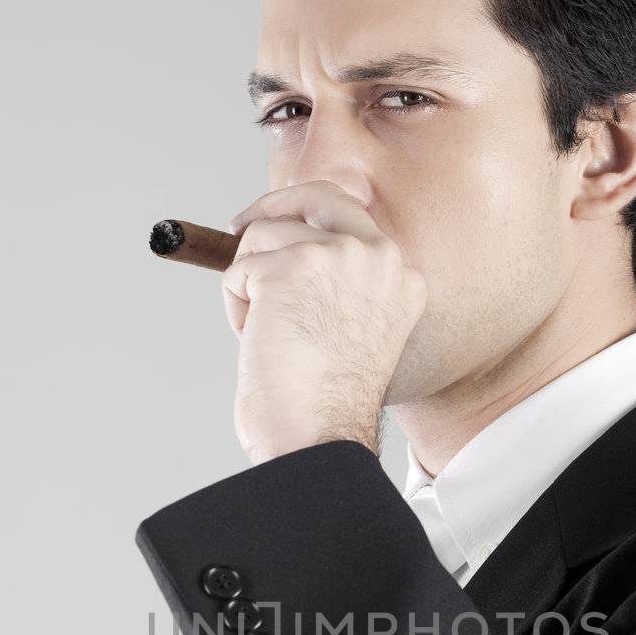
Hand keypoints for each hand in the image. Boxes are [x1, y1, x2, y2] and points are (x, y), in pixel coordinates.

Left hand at [222, 180, 426, 464]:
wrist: (320, 437)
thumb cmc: (330, 406)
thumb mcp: (357, 331)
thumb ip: (340, 286)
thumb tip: (285, 249)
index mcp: (401, 277)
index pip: (351, 216)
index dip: (306, 215)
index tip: (278, 225)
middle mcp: (375, 257)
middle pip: (313, 197)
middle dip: (270, 208)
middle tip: (239, 230)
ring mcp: (333, 257)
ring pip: (262, 239)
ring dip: (249, 287)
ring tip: (267, 337)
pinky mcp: (288, 269)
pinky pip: (237, 271)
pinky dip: (234, 308)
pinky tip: (258, 343)